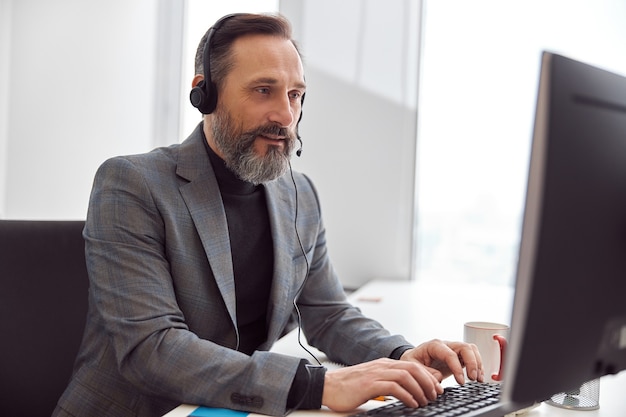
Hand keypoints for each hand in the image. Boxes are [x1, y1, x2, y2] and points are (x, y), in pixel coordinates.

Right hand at [321, 358, 443, 411]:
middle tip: (435, 395)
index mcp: (384, 364)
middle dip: (428, 382)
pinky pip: (394, 387)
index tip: (437, 388)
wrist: (328, 386)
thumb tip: (407, 392)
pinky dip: (407, 395)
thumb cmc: (350, 387)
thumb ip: (389, 383)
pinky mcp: (370, 384)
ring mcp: (376, 374)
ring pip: (406, 376)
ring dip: (420, 390)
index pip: (413, 365)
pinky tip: (412, 404)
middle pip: (413, 368)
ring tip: (425, 401)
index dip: (428, 376)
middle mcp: (382, 366)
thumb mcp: (373, 381)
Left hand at [400, 339, 483, 384]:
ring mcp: (453, 349)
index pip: (450, 354)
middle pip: (465, 347)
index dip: (457, 367)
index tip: (461, 381)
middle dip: (472, 363)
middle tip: (473, 378)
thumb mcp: (412, 366)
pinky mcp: (458, 356)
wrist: (413, 359)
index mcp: (434, 345)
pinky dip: (478, 366)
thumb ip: (425, 372)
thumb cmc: (412, 361)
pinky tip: (478, 377)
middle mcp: (446, 345)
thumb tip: (439, 377)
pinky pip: (472, 357)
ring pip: (471, 350)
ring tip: (478, 379)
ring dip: (478, 364)